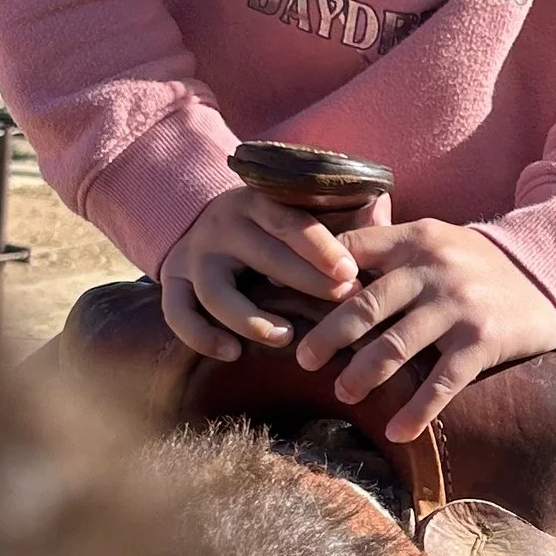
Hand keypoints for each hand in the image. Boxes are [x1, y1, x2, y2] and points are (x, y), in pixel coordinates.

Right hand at [157, 184, 385, 361]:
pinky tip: (232, 352)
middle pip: (261, 257)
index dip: (321, 248)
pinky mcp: (172, 282)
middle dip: (303, 282)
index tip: (351, 274)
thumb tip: (382, 207)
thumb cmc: (272, 225)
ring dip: (250, 318)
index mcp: (258, 202)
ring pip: (215, 291)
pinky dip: (201, 336)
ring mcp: (195, 256)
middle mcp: (223, 226)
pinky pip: (176, 313)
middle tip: (340, 305)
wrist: (204, 218)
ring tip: (284, 337)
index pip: (290, 222)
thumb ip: (342, 211)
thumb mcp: (302, 208)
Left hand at [292, 217, 555, 442]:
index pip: (354, 250)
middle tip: (304, 360)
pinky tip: (398, 432)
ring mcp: (458, 306)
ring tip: (344, 393)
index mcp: (416, 238)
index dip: (317, 275)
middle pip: (366, 305)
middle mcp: (434, 269)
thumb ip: (387, 246)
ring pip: (396, 346)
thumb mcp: (435, 239)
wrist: (547, 280)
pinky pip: (442, 382)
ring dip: (363, 375)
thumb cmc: (474, 265)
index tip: (286, 299)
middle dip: (328, 336)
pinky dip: (417, 411)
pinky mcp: (482, 341)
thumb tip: (322, 262)